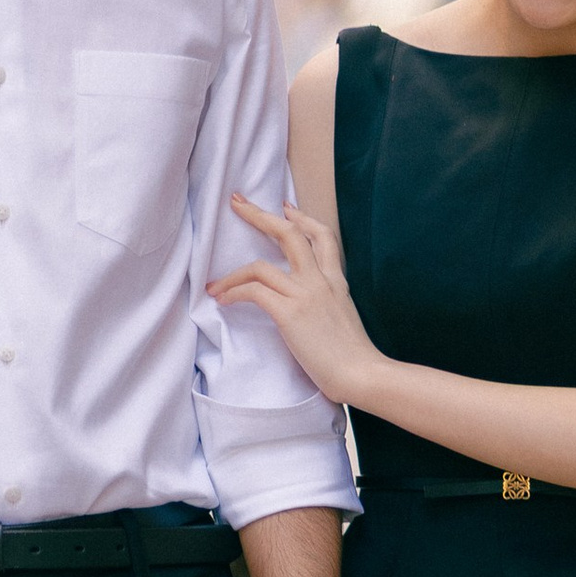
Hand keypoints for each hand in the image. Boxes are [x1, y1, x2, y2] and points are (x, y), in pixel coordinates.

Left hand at [209, 198, 381, 406]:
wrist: (362, 373)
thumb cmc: (355, 358)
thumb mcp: (346, 317)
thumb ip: (330, 305)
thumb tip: (312, 310)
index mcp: (336, 281)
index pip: (322, 236)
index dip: (303, 217)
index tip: (285, 208)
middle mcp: (320, 280)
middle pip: (289, 234)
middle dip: (259, 215)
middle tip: (237, 203)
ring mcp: (304, 294)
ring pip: (260, 266)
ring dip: (231, 274)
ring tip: (213, 284)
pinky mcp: (289, 313)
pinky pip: (253, 292)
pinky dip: (233, 293)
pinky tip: (223, 301)